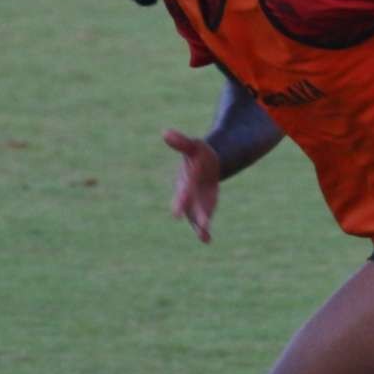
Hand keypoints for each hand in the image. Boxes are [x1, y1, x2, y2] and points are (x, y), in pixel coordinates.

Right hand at [162, 128, 220, 242]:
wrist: (208, 165)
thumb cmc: (200, 154)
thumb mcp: (194, 146)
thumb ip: (181, 142)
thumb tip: (165, 132)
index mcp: (185, 182)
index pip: (184, 192)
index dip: (181, 202)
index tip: (177, 214)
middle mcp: (187, 196)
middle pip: (188, 207)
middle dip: (188, 214)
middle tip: (183, 222)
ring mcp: (195, 204)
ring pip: (196, 218)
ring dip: (199, 226)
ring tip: (204, 235)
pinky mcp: (203, 210)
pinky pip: (202, 223)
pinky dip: (203, 233)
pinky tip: (206, 240)